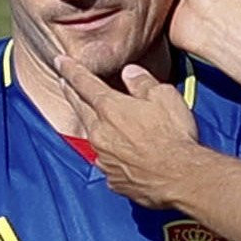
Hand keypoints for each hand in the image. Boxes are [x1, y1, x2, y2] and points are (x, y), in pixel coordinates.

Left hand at [56, 56, 199, 208]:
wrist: (180, 178)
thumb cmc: (174, 136)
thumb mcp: (164, 97)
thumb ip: (143, 82)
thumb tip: (130, 72)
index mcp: (110, 108)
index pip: (83, 83)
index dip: (70, 70)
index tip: (60, 62)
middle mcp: (100, 133)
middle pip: (79, 108)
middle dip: (71, 94)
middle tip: (65, 84)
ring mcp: (104, 158)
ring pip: (92, 137)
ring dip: (93, 126)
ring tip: (96, 120)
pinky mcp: (113, 179)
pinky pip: (107, 162)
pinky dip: (110, 154)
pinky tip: (121, 154)